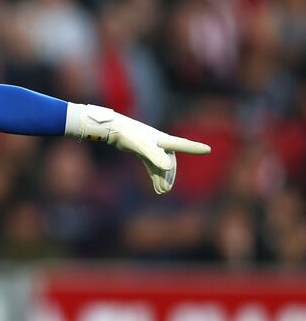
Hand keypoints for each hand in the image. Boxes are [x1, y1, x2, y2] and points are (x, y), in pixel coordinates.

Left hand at [67, 104, 210, 193]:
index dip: (194, 148)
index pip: (183, 145)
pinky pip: (153, 165)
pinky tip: (156, 185)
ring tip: (161, 191)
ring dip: (162, 178)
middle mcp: (160, 143)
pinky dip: (155, 175)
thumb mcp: (143, 147)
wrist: (114, 129)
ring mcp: (152, 147)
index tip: (207, 149)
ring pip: (161, 165)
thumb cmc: (130, 135)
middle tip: (166, 190)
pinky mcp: (142, 150)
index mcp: (164, 140)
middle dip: (169, 176)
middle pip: (170, 163)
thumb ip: (155, 156)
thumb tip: (168, 166)